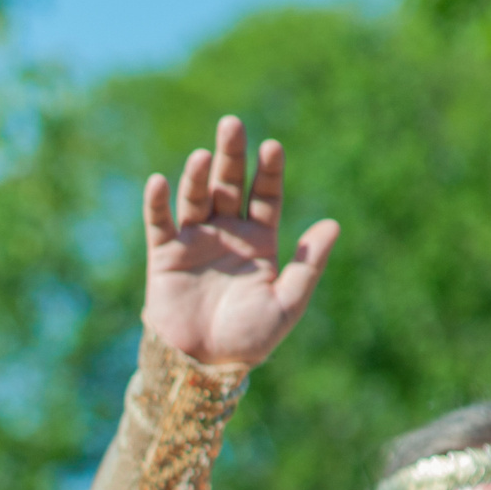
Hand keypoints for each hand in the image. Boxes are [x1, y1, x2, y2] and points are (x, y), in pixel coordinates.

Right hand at [142, 115, 339, 367]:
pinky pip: (159, 223)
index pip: (266, 195)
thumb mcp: (287, 304)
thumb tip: (332, 224)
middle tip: (232, 124)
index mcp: (261, 241)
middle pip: (230, 184)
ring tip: (201, 156)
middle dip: (232, 155)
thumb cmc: (248, 339)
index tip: (272, 147)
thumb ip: (308, 266)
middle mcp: (228, 233)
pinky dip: (158, 202)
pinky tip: (160, 181)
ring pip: (196, 197)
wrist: (202, 366)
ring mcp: (195, 241)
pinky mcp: (164, 255)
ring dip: (197, 175)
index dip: (269, 171)